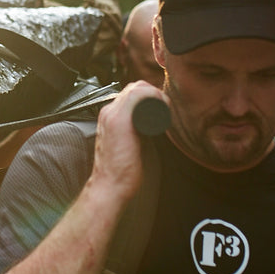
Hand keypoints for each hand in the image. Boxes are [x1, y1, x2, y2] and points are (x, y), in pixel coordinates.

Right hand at [91, 83, 160, 203]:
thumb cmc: (120, 171)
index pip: (130, 92)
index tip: (162, 109)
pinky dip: (153, 97)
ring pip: (137, 88)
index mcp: (109, 116)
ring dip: (156, 95)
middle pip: (135, 87)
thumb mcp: (127, 144)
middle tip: (166, 109)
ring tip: (165, 111)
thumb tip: (150, 129)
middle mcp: (108, 112)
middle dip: (155, 93)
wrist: (109, 186)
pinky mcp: (119, 121)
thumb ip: (135, 134)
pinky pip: (136, 95)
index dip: (149, 95)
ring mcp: (112, 115)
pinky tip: (162, 110)